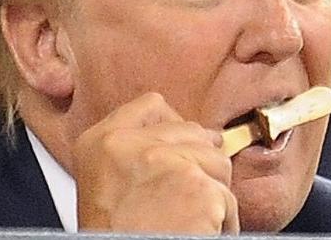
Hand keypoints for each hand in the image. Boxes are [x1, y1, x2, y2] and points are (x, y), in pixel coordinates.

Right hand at [74, 92, 238, 234]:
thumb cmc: (118, 233)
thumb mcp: (108, 183)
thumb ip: (140, 149)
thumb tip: (203, 134)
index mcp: (102, 142)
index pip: (152, 105)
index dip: (173, 124)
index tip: (178, 146)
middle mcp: (131, 146)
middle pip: (195, 132)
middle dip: (199, 163)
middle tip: (178, 198)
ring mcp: (167, 164)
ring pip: (218, 161)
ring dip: (213, 192)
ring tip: (187, 219)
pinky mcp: (198, 189)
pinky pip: (229, 197)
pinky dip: (223, 220)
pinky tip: (197, 233)